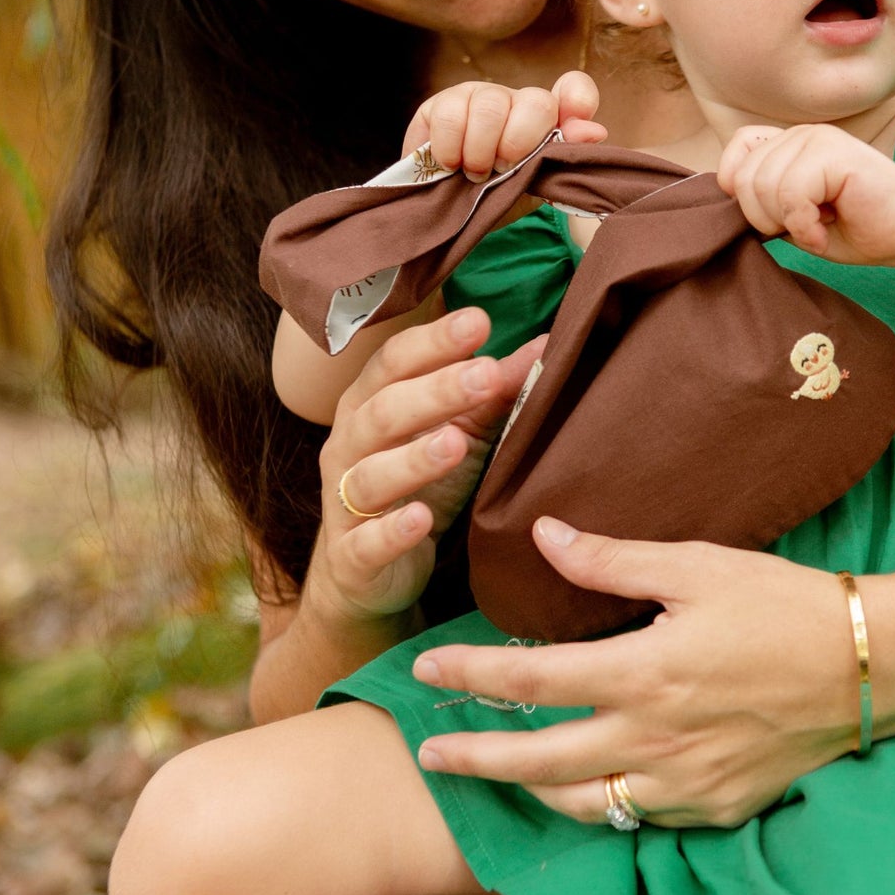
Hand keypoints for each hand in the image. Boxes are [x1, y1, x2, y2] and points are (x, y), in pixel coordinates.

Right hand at [308, 307, 543, 627]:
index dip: (433, 342)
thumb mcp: (461, 434)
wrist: (367, 572)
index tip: (478, 322)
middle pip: (384, 410)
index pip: (394, 362)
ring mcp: (345, 502)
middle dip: (434, 391)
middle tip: (486, 375)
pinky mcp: (353, 556)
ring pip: (370, 474)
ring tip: (455, 442)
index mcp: (371, 404)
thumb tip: (548, 345)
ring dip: (413, 458)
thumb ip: (494, 393)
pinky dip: (393, 531)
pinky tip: (421, 518)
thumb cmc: (418, 486)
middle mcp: (349, 445)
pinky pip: (367, 541)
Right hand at [404, 70, 607, 180]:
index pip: (575, 90)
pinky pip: (450, 113)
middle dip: (520, 143)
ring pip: (490, 105)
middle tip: (503, 169)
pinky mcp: (443, 102)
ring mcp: (480, 97)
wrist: (451, 213)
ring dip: (482, 148)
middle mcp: (518, 101)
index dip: (578, 100)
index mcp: (548, 121)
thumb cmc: (500, 197)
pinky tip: (450, 164)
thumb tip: (594, 132)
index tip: (570, 126)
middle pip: (535, 102)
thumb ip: (563, 159)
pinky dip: (451, 146)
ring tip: (475, 173)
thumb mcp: (535, 187)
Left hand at [410, 520, 863, 826]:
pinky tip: (586, 783)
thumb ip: (612, 561)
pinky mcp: (716, 808)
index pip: (528, 680)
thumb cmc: (787, 605)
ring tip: (501, 770)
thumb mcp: (699, 565)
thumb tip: (543, 536)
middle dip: (474, 759)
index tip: (426, 668)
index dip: (467, 675)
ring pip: (582, 804)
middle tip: (428, 751)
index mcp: (643, 673)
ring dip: (530, 790)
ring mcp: (686, 785)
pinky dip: (600, 803)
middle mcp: (654, 741)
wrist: (873, 668)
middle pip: (536, 763)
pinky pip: (639, 817)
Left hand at [717, 122, 894, 266]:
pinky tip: (825, 229)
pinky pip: (792, 193)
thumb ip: (763, 200)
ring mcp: (818, 138)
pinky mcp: (835, 153)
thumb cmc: (855, 227)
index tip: (773, 217)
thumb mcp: (794, 217)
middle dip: (766, 218)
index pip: (737, 150)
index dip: (740, 188)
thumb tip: (727, 194)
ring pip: (765, 185)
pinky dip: (804, 224)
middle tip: (803, 227)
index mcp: (790, 145)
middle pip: (746, 176)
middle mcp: (801, 134)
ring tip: (818, 226)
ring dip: (788, 222)